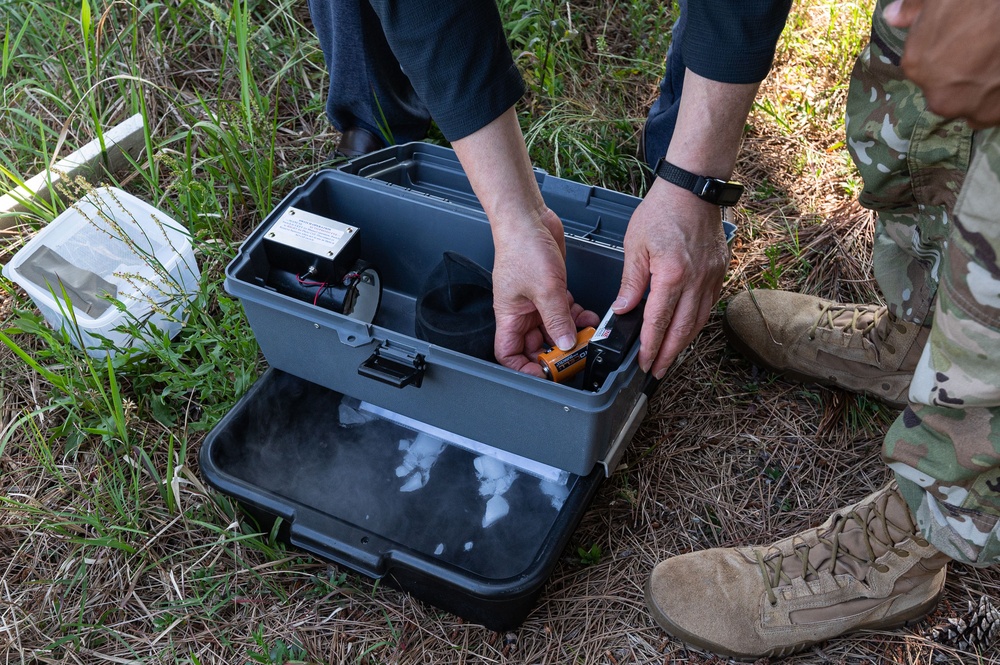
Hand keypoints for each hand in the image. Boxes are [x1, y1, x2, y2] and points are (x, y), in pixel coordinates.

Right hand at [491, 207, 598, 376]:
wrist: (528, 217)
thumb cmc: (522, 246)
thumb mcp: (546, 289)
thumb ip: (557, 319)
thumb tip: (566, 344)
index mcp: (509, 316)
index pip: (509, 355)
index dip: (524, 369)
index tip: (545, 374)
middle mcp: (521, 313)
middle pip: (536, 345)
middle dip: (556, 352)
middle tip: (574, 355)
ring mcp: (536, 302)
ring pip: (553, 329)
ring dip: (570, 334)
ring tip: (586, 336)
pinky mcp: (549, 290)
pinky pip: (563, 313)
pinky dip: (575, 317)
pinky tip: (587, 317)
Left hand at [613, 179, 728, 378]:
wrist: (693, 189)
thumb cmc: (662, 211)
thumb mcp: (635, 245)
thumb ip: (631, 282)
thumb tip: (622, 310)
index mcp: (671, 274)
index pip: (658, 321)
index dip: (651, 346)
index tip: (644, 362)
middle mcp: (696, 280)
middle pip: (683, 329)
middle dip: (669, 354)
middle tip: (657, 371)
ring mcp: (711, 277)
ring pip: (699, 321)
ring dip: (684, 342)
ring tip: (670, 358)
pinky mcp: (719, 272)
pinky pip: (708, 305)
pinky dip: (696, 322)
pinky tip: (686, 330)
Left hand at [885, 0, 999, 127]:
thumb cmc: (978, 0)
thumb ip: (913, 10)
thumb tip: (892, 16)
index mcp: (916, 65)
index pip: (921, 67)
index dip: (941, 53)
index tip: (959, 39)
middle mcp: (939, 96)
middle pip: (944, 91)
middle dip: (958, 75)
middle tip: (980, 51)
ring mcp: (970, 108)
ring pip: (968, 105)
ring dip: (977, 91)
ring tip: (992, 65)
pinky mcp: (996, 114)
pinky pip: (991, 112)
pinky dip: (996, 99)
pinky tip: (999, 78)